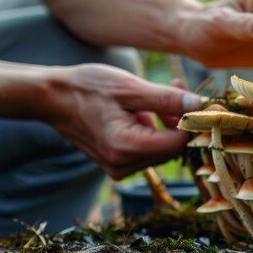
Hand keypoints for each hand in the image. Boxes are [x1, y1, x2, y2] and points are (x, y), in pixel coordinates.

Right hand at [45, 64, 202, 178]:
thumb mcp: (131, 88)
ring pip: (162, 148)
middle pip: (172, 146)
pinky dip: (154, 129)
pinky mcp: (117, 164)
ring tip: (159, 92)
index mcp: (126, 147)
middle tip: (177, 85)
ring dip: (167, 121)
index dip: (191, 119)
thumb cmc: (88, 88)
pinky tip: (145, 109)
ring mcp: (119, 167)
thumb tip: (199, 105)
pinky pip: (148, 149)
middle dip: (179, 117)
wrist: (53, 98)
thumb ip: (167, 99)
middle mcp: (123, 164)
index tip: (194, 96)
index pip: (178, 142)